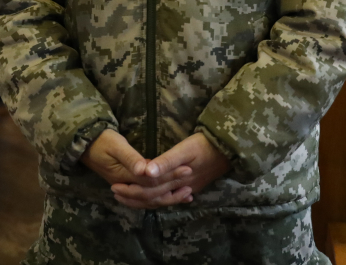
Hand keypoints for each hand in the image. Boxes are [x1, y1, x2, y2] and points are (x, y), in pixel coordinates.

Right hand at [82, 129, 193, 208]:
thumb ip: (130, 158)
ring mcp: (127, 187)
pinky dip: (160, 198)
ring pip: (149, 199)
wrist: (86, 144)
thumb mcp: (116, 145)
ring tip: (187, 194)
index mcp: (124, 176)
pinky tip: (172, 195)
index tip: (188, 169)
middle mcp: (126, 186)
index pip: (151, 181)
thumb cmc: (102, 140)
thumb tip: (146, 169)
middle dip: (173, 187)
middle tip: (191, 181)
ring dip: (168, 197)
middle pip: (152, 193)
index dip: (170, 176)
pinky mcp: (129, 185)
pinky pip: (145, 197)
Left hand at [110, 133, 229, 209]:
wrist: (231, 148)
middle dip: (134, 197)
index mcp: (175, 180)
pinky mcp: (195, 185)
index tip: (114, 187)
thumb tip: (145, 171)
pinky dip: (163, 198)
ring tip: (131, 196)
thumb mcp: (185, 149)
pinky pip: (173, 196)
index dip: (130, 191)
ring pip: (163, 199)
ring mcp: (189, 188)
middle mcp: (181, 189)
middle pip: (154, 198)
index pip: (148, 191)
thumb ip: (165, 162)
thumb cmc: (206, 145)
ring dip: (146, 199)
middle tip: (116, 192)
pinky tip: (162, 198)